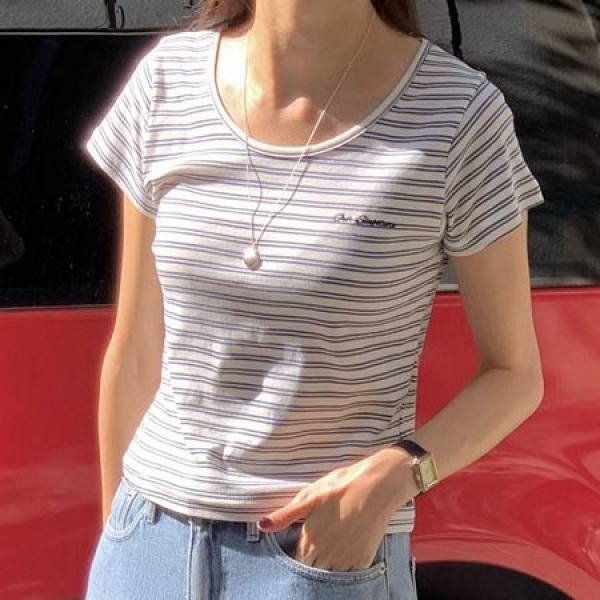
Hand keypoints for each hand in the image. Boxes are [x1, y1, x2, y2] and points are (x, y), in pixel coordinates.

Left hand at [257, 448, 417, 570]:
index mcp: (310, 541)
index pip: (296, 561)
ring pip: (330, 572)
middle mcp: (326, 556)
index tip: (304, 542)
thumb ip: (286, 515)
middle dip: (312, 560)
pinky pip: (349, 572)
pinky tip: (347, 544)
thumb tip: (261, 525)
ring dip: (328, 563)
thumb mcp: (310, 495)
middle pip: (312, 569)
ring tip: (334, 540)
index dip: (298, 553)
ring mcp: (346, 561)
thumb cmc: (341, 486)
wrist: (379, 485)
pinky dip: (346, 563)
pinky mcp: (363, 560)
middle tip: (321, 538)